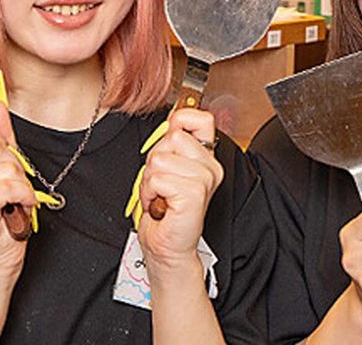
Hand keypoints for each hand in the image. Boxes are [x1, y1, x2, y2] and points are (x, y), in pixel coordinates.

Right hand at [0, 101, 36, 277]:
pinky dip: (23, 194)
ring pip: (5, 166)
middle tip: (11, 187)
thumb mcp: (5, 167)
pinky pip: (7, 186)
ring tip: (13, 198)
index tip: (2, 164)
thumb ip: (1, 135)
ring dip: (20, 183)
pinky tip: (19, 205)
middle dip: (14, 166)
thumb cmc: (2, 212)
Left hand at [138, 108, 223, 271]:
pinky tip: (161, 204)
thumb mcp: (166, 167)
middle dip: (156, 159)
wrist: (167, 245)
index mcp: (206, 157)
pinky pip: (160, 178)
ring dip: (151, 179)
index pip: (200, 118)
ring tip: (161, 195)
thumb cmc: (166, 210)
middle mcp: (210, 167)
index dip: (180, 121)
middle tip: (162, 182)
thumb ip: (172, 142)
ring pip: (161, 158)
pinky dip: (152, 192)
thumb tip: (174, 116)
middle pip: (172, 136)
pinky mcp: (195, 193)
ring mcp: (204, 179)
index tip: (171, 139)